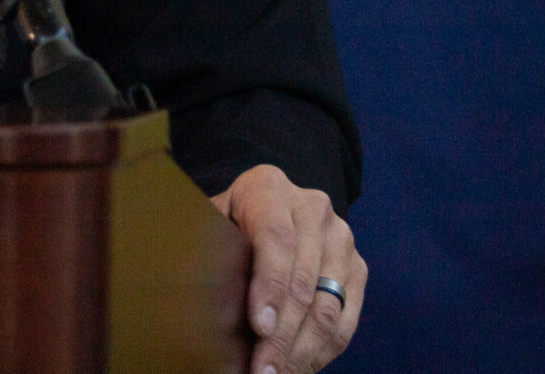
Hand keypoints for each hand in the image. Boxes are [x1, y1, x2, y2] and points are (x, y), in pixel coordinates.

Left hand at [209, 163, 363, 373]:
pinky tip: (299, 367)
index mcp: (269, 189)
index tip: (259, 327)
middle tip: (262, 370)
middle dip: (282, 335)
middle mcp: (313, 209)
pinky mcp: (356, 267)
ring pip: (327, 306)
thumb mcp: (209, 221)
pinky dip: (323, 350)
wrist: (270, 207)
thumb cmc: (227, 222)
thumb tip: (188, 288)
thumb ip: (204, 245)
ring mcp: (340, 238)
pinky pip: (345, 318)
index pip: (275, 240)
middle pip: (303, 281)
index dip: (269, 287)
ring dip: (302, 350)